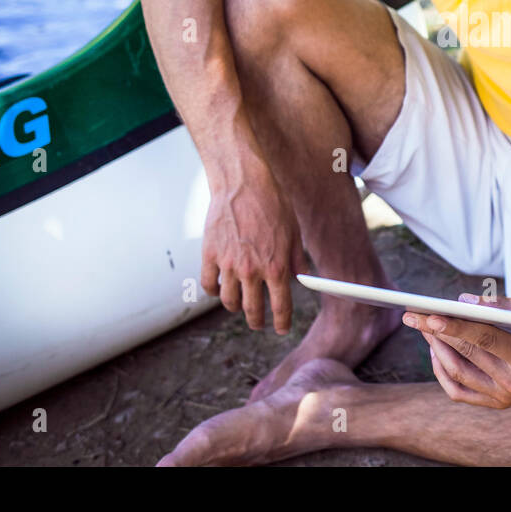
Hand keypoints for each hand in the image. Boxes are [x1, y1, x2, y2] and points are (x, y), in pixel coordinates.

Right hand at [201, 158, 308, 332]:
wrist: (243, 183)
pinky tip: (220, 289)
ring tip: (240, 305)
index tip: (280, 329)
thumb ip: (296, 259)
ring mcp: (228, 264)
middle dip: (257, 321)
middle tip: (259, 323)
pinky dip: (214, 291)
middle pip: (252, 310)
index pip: (280, 306)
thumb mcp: (293, 232)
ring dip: (235, 307)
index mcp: (275, 267)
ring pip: (228, 301)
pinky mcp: (209, 254)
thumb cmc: (272, 203)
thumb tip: (301, 279)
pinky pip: (209, 284)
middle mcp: (251, 270)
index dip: (281, 322)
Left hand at [404, 295, 510, 407]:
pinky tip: (435, 350)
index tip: (428, 314)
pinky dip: (442, 370)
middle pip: (465, 354)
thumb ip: (502, 305)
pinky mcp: (497, 404)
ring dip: (435, 348)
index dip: (454, 326)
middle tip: (412, 313)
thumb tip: (463, 301)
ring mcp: (504, 398)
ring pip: (457, 372)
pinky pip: (458, 390)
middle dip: (435, 332)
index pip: (483, 339)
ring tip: (422, 326)